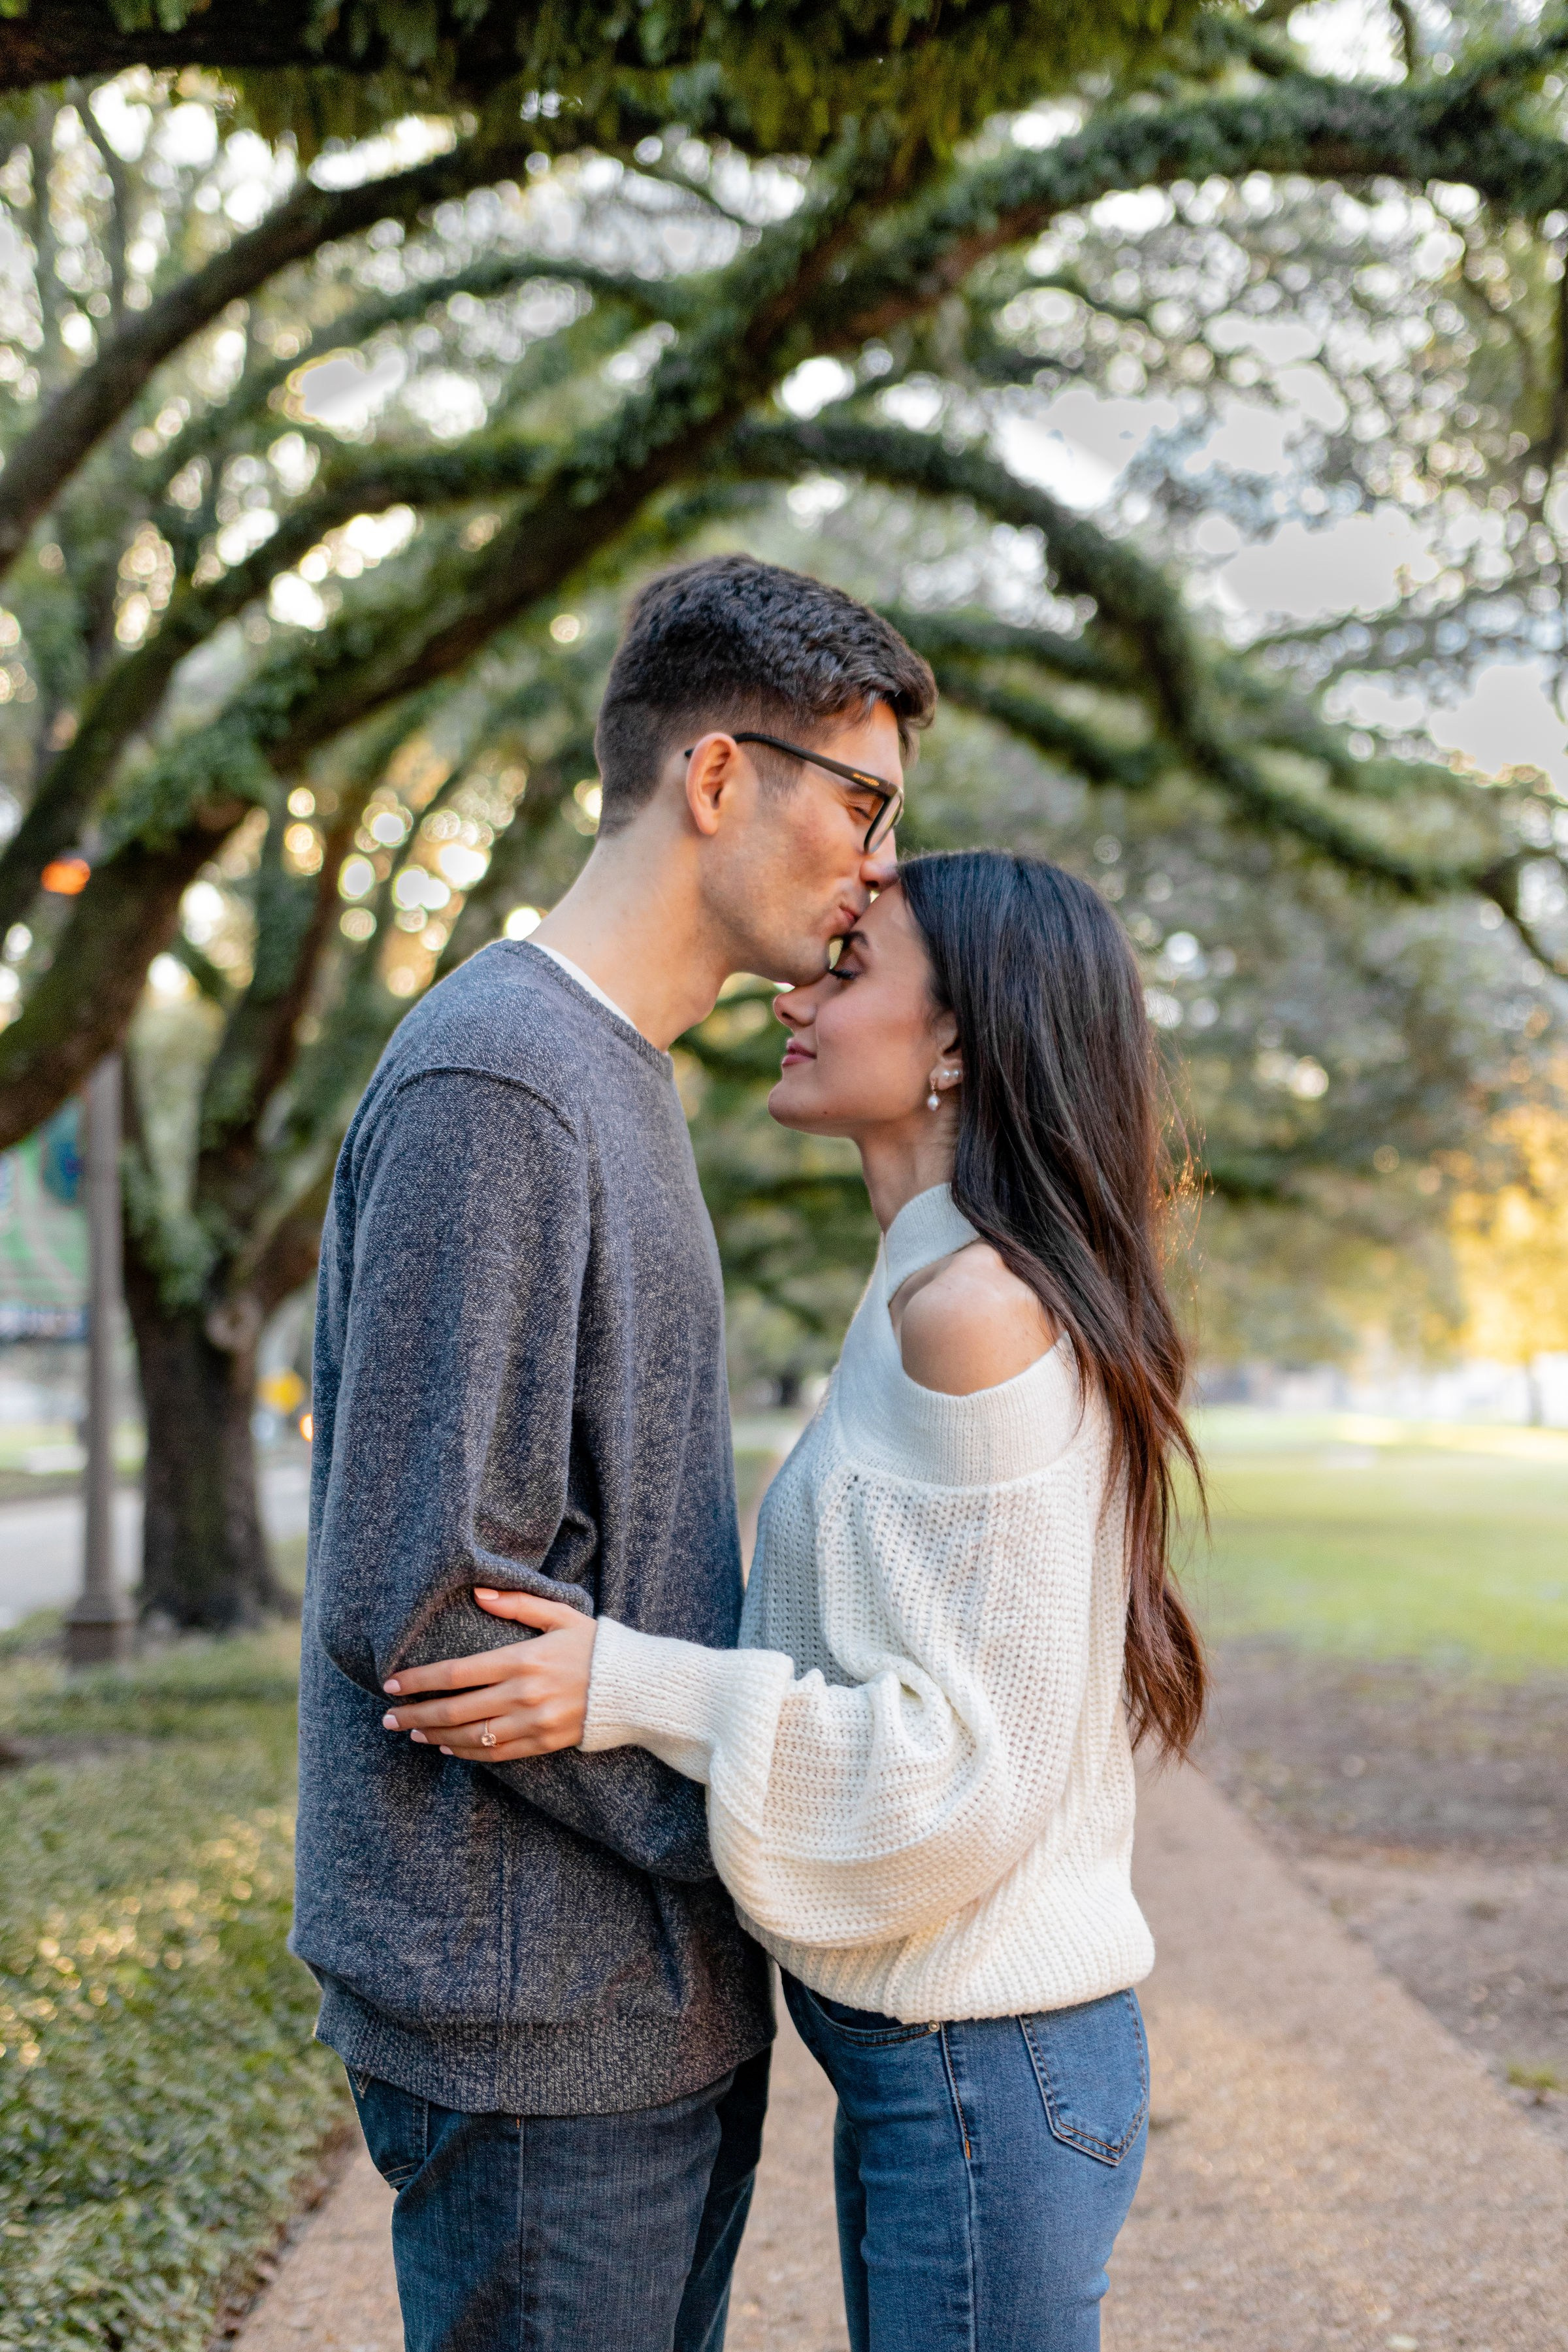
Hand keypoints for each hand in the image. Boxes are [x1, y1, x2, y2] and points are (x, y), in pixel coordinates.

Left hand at [380, 1589, 595, 1760]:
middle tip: (388, 1717)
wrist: (636, 1688)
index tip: (392, 1683)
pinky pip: (495, 1753)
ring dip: (435, 1735)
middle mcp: (523, 1694)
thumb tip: (479, 1591)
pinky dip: (466, 1751)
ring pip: (470, 1736)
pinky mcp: (542, 1743)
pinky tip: (447, 1746)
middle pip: (455, 1709)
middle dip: (416, 1713)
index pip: (456, 1673)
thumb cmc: (596, 1646)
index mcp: (522, 1659)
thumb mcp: (560, 1616)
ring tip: (412, 1732)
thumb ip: (517, 1604)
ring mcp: (532, 1723)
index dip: (420, 1680)